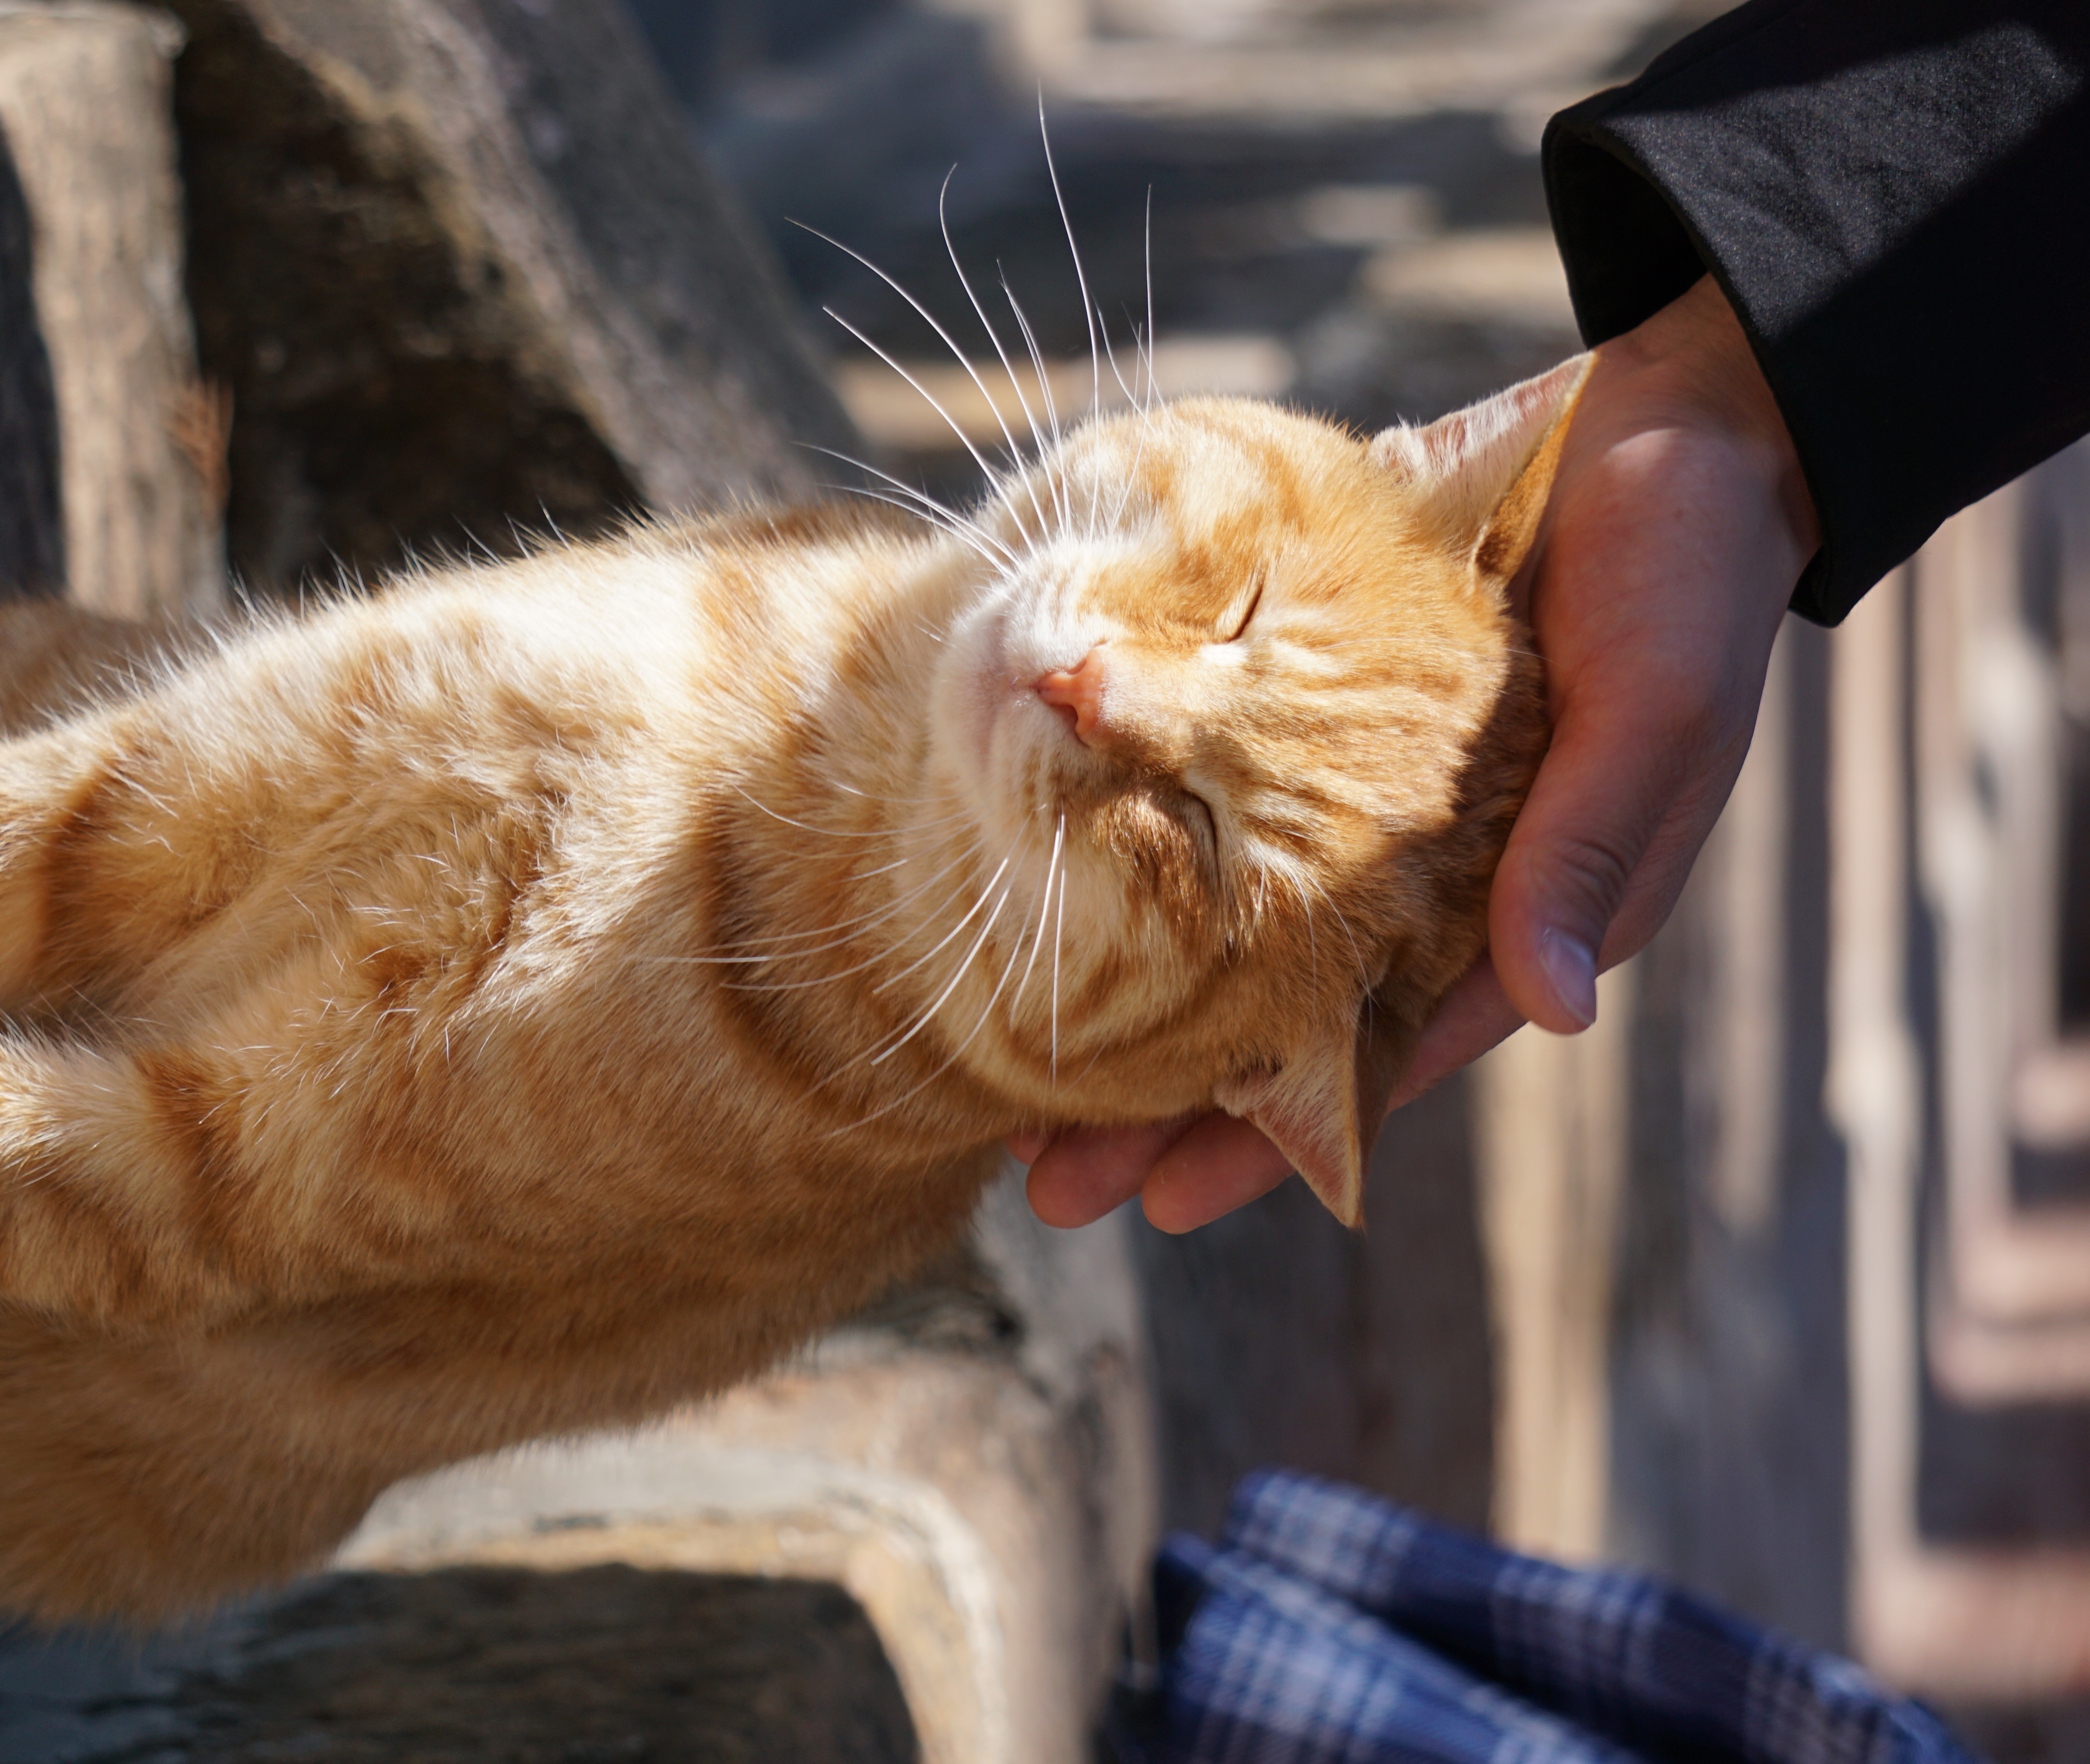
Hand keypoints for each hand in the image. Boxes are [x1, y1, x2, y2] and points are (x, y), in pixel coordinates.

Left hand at [1022, 275, 1819, 1231]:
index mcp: (1518, 911)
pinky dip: (1139, 849)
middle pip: (1272, 1020)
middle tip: (1044, 1181)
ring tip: (1003, 1059)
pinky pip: (1215, 803)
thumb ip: (1598, 849)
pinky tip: (1044, 882)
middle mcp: (1429, 879)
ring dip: (1125, 995)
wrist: (1669, 428)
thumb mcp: (1660, 708)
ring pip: (1223, 931)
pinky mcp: (1316, 711)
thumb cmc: (1688, 578)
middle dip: (1161, 1104)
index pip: (1375, 1058)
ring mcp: (1363, 801)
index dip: (1274, 1137)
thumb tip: (1554, 1010)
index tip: (1165, 1200)